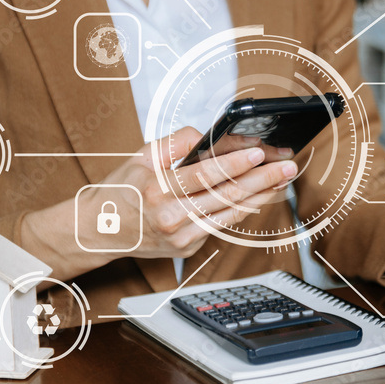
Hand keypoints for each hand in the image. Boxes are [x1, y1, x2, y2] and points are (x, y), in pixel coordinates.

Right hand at [83, 127, 297, 258]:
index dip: (236, 162)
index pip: (205, 174)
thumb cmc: (121, 190)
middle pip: (225, 195)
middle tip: (286, 165)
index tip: (260, 152)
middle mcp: (171, 217)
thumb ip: (176, 143)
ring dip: (261, 195)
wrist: (98, 231)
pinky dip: (243, 209)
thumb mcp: (140, 156)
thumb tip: (208, 135)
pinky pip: (221, 225)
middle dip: (262, 178)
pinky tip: (260, 196)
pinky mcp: (187, 248)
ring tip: (282, 179)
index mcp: (158, 190)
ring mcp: (181, 237)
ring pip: (229, 213)